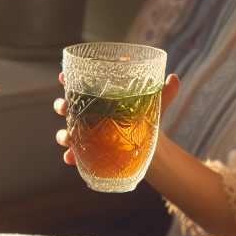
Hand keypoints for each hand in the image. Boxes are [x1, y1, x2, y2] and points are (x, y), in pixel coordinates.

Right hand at [54, 73, 180, 167]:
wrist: (155, 150)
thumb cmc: (150, 121)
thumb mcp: (157, 106)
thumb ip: (165, 93)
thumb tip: (174, 78)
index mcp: (102, 100)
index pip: (81, 87)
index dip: (68, 81)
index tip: (63, 78)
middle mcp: (92, 116)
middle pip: (68, 107)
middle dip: (61, 105)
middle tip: (63, 106)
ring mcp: (90, 135)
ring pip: (68, 132)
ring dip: (63, 134)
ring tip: (67, 137)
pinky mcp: (93, 153)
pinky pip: (77, 155)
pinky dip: (71, 156)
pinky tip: (71, 158)